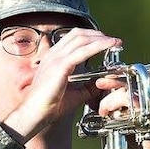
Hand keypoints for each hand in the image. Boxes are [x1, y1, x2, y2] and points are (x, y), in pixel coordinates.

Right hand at [1, 29, 119, 139]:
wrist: (35, 114)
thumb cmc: (50, 106)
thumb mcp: (74, 94)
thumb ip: (88, 88)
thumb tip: (102, 84)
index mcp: (53, 58)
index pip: (73, 38)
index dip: (90, 37)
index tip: (105, 41)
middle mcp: (54, 54)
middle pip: (78, 34)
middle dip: (97, 34)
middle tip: (113, 40)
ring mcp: (56, 59)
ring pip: (81, 39)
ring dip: (100, 38)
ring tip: (115, 41)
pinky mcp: (60, 66)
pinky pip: (82, 51)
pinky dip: (98, 46)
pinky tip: (109, 46)